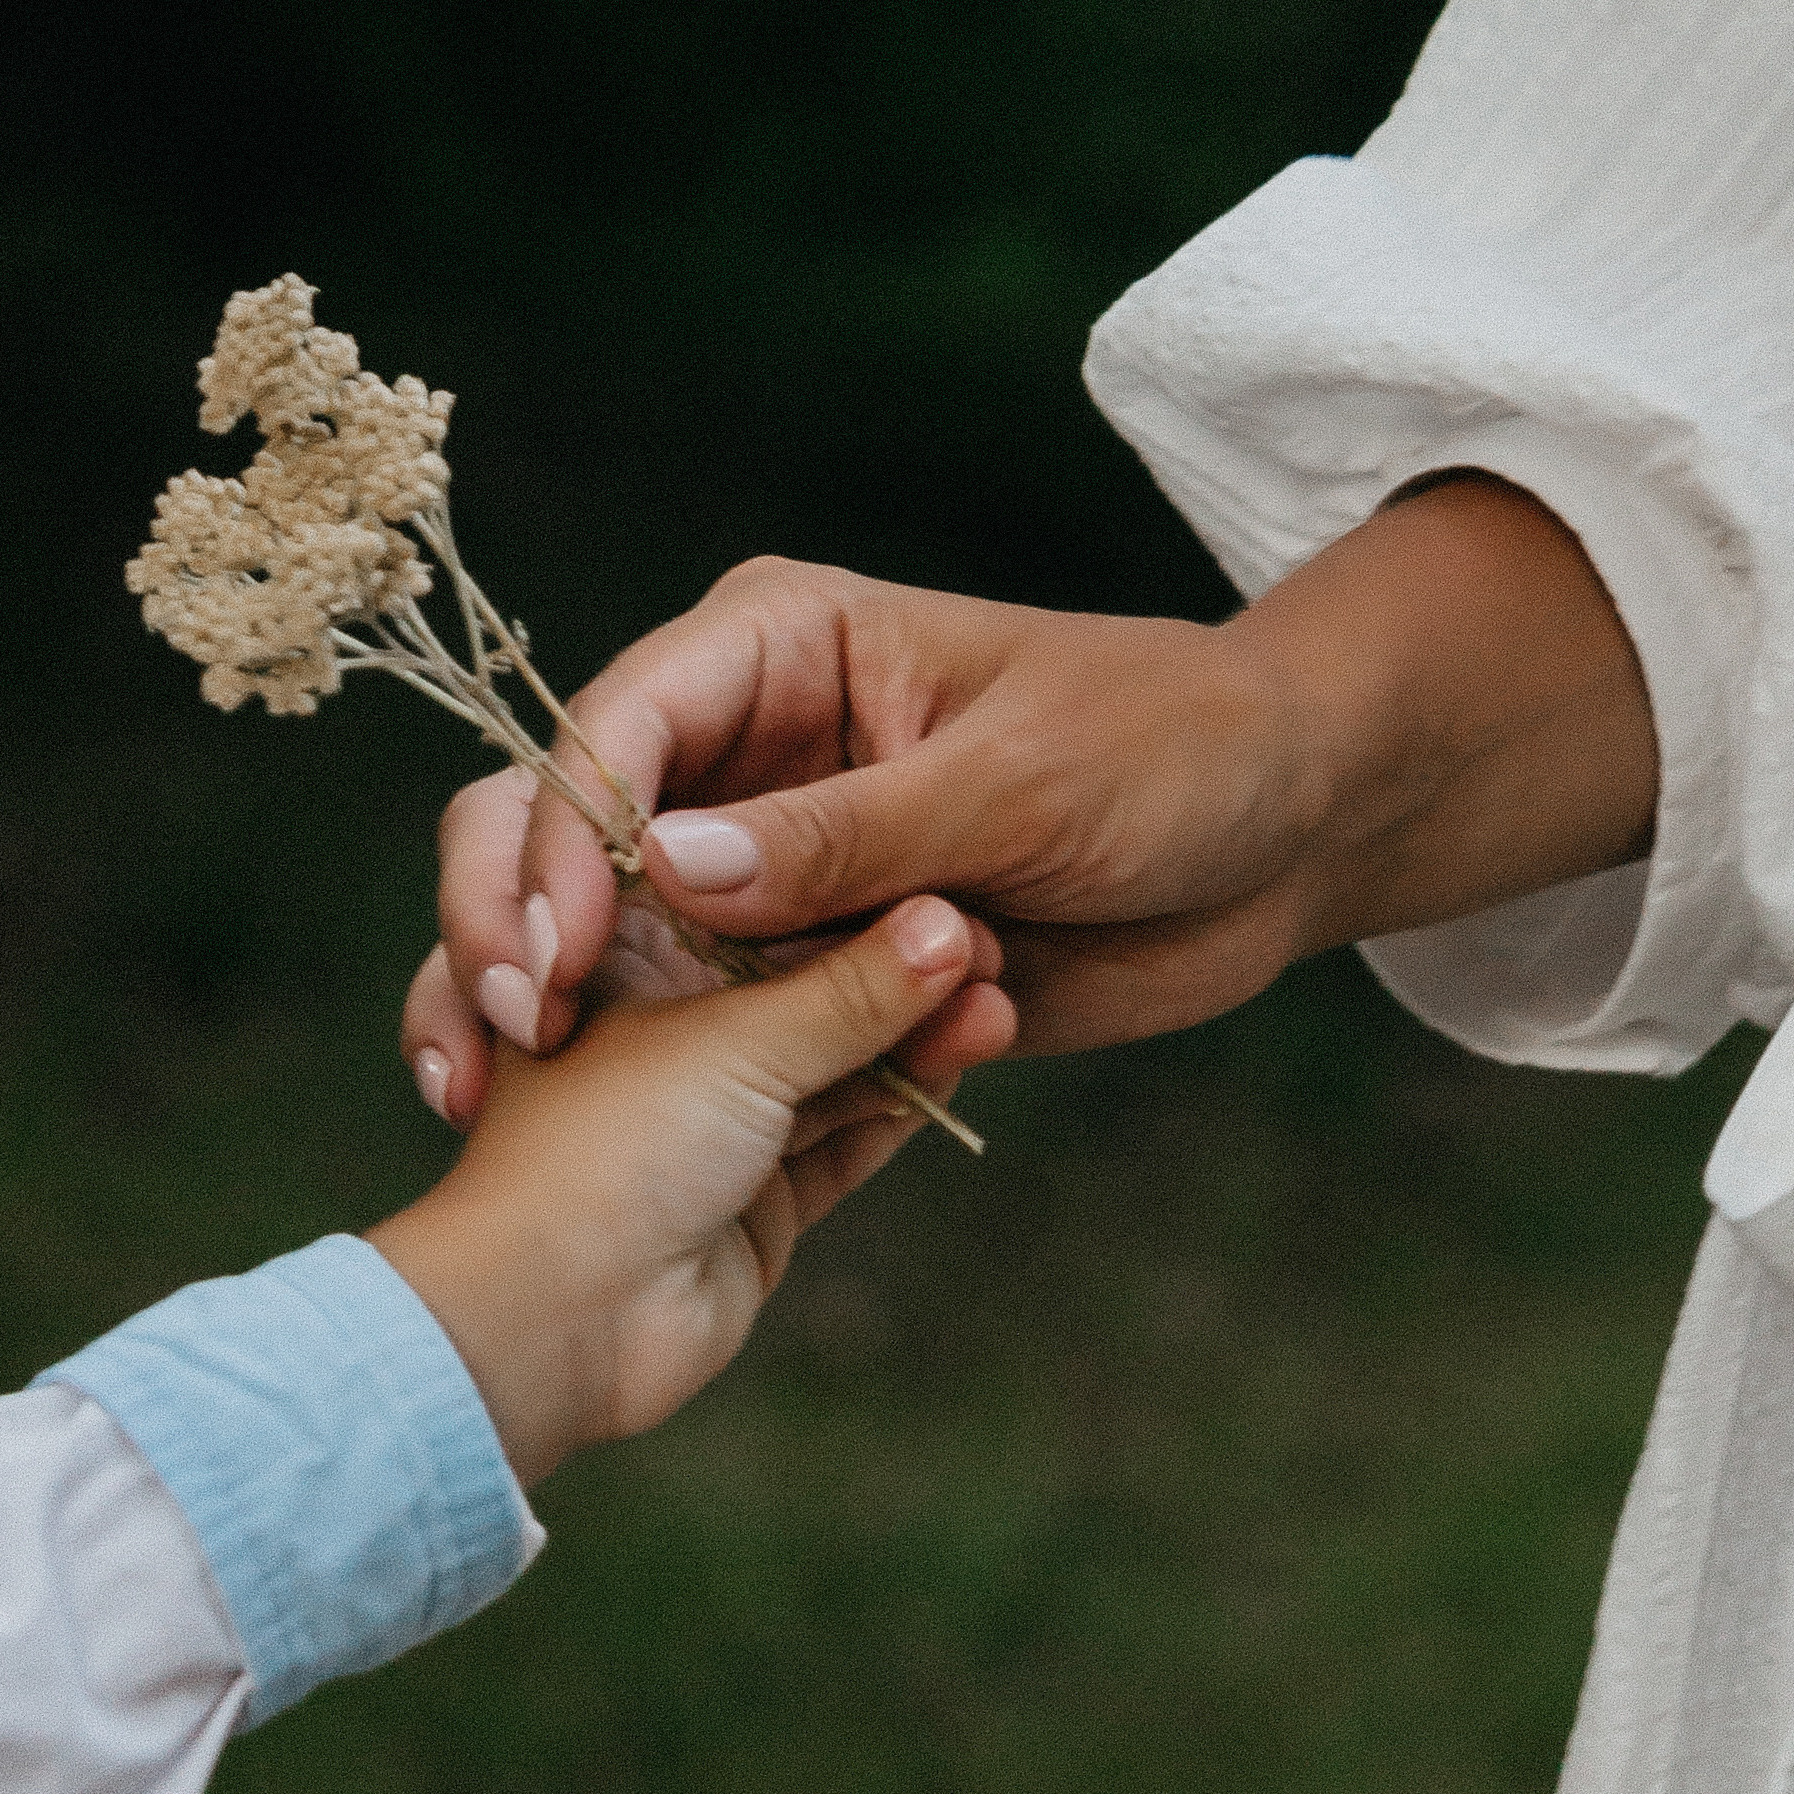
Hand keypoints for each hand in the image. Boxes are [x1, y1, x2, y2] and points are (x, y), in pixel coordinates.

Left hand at [371, 898, 1001, 1486]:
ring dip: (909, 1028)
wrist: (554, 1326)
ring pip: (828, 1054)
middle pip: (794, 971)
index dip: (829, 871)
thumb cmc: (602, 1152)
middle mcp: (660, 1025)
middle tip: (983, 931)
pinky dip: (899, 1100)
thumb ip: (852, 987)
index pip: (735, 885)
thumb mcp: (737, 1043)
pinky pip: (841, 1133)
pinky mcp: (750, 1195)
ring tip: (1000, 995)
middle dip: (887, 954)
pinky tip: (968, 1052)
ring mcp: (707, 1115)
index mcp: (617, 954)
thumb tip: (951, 929)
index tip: (920, 852)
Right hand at [403, 479, 1657, 1121]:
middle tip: (512, 1044)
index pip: (616, 729)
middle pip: (573, 834)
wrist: (1280, 835)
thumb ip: (847, 831)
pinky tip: (683, 1147)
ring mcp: (772, 862)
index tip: (551, 958)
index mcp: (774, 646)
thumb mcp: (1017, 783)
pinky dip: (719, 1081)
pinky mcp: (813, 960)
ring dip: (605, 1025)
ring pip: (626, 943)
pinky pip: (729, 1025)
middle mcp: (746, 750)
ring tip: (522, 1107)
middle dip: (528, 931)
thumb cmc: (1169, 751)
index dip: (562, 838)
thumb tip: (665, 866)